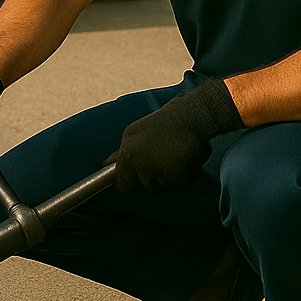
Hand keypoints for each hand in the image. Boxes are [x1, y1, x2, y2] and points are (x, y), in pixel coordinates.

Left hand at [105, 77, 244, 192]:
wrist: (192, 114)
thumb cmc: (170, 120)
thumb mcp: (139, 132)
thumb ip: (127, 150)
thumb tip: (108, 164)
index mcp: (128, 147)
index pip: (122, 180)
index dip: (131, 183)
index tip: (134, 183)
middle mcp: (137, 159)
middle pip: (147, 186)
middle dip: (158, 178)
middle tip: (169, 159)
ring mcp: (155, 168)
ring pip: (164, 186)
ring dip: (174, 176)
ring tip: (179, 154)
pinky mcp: (174, 174)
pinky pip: (182, 183)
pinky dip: (189, 174)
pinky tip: (190, 157)